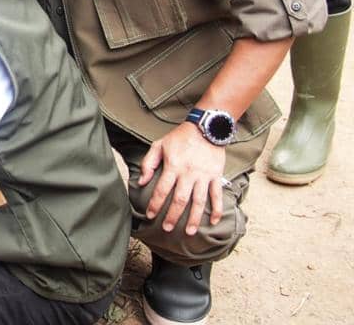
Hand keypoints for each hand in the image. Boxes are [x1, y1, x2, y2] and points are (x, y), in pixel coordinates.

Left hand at [139, 122, 226, 236]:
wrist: (206, 128)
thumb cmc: (179, 138)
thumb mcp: (159, 145)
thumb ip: (149, 163)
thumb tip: (142, 181)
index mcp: (173, 166)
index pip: (162, 189)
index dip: (155, 204)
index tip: (150, 215)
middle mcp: (189, 173)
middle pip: (180, 199)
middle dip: (173, 216)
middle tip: (167, 228)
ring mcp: (204, 176)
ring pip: (199, 201)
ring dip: (194, 218)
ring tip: (189, 232)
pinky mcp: (216, 176)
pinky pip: (217, 195)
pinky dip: (217, 209)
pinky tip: (214, 222)